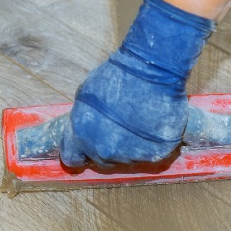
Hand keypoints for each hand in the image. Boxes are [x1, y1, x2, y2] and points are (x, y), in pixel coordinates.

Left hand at [60, 0, 214, 166]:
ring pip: (128, 159)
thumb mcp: (85, 96)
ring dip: (131, 146)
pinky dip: (152, 145)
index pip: (73, 158)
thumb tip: (85, 131)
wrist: (151, 71)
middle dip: (108, 146)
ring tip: (139, 122)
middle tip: (119, 126)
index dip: (81, 152)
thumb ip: (83, 120)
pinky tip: (154, 126)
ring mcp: (131, 155)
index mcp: (82, 136)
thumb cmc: (117, 76)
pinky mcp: (157, 153)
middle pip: (103, 160)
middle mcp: (105, 151)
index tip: (87, 145)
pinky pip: (151, 155)